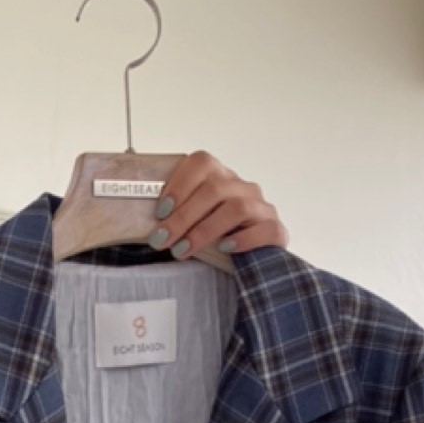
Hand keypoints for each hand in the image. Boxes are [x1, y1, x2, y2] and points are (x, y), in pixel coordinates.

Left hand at [146, 152, 288, 256]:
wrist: (252, 259)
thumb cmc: (214, 238)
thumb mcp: (193, 220)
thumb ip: (176, 213)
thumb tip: (147, 222)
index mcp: (221, 177)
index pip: (202, 163)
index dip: (179, 184)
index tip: (160, 212)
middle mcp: (242, 187)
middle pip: (214, 190)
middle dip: (183, 217)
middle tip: (162, 239)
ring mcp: (261, 208)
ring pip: (237, 208)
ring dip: (205, 230)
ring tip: (183, 250)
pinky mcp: (275, 230)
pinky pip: (264, 230)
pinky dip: (242, 239)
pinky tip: (225, 249)